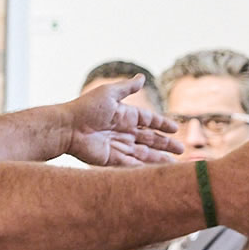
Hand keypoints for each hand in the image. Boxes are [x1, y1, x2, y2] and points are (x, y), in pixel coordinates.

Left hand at [63, 77, 181, 167]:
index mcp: (124, 115)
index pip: (149, 121)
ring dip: (158, 159)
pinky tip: (155, 172)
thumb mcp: (109, 94)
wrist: (67, 127)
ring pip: (143, 154)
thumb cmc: (86, 108)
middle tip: (181, 150)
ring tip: (173, 165)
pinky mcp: (110, 159)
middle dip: (165, 145)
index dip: (162, 125)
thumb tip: (142, 77)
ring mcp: (117, 146)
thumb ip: (127, 88)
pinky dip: (143, 168)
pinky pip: (130, 165)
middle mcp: (123, 131)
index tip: (175, 129)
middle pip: (149, 140)